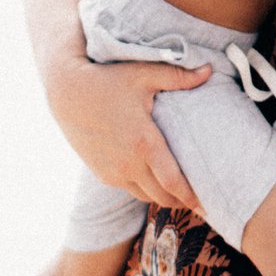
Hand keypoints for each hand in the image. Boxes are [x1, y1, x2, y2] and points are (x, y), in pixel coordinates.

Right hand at [44, 52, 206, 210]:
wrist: (66, 92)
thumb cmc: (107, 80)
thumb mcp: (144, 74)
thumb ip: (179, 77)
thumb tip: (209, 71)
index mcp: (144, 144)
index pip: (174, 183)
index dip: (193, 197)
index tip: (209, 204)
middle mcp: (128, 165)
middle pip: (163, 197)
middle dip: (183, 201)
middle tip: (202, 201)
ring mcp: (113, 173)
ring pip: (146, 196)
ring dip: (164, 196)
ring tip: (181, 193)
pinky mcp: (102, 174)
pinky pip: (130, 189)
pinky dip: (145, 189)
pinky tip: (155, 181)